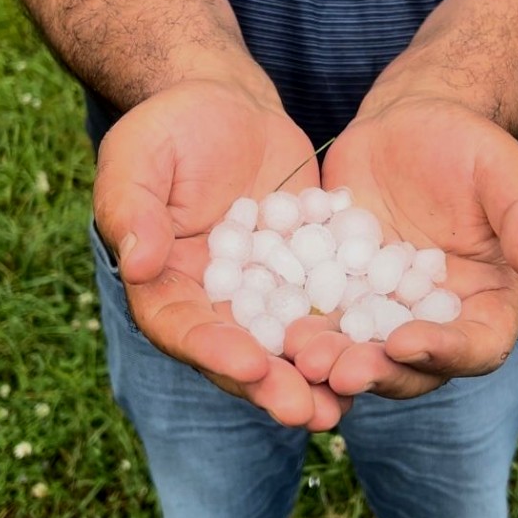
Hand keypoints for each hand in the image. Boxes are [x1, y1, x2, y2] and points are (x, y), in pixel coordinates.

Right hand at [93, 79, 349, 429]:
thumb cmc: (168, 128)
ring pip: (287, 345)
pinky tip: (385, 354)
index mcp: (165, 285)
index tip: (250, 363)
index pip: (183, 329)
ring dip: (315, 377)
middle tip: (308, 412)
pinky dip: (351, 334)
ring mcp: (264, 292)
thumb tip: (137, 266)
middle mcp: (215, 302)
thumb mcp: (139, 157)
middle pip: (239, 354)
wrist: (225, 105)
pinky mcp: (307, 273)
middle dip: (272, 386)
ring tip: (346, 404)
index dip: (213, 351)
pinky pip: (328, 308)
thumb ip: (132, 208)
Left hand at [305, 97, 517, 398]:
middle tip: (336, 369)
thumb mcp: (501, 173)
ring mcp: (382, 314)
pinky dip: (293, 325)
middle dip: (374, 370)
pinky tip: (264, 322)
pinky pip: (316, 317)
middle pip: (410, 366)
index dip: (444, 352)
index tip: (406, 342)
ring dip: (328, 359)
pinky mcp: (337, 295)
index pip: (475, 345)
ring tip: (298, 352)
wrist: (409, 124)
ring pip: (357, 351)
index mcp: (485, 305)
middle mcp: (433, 322)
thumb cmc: (469, 145)